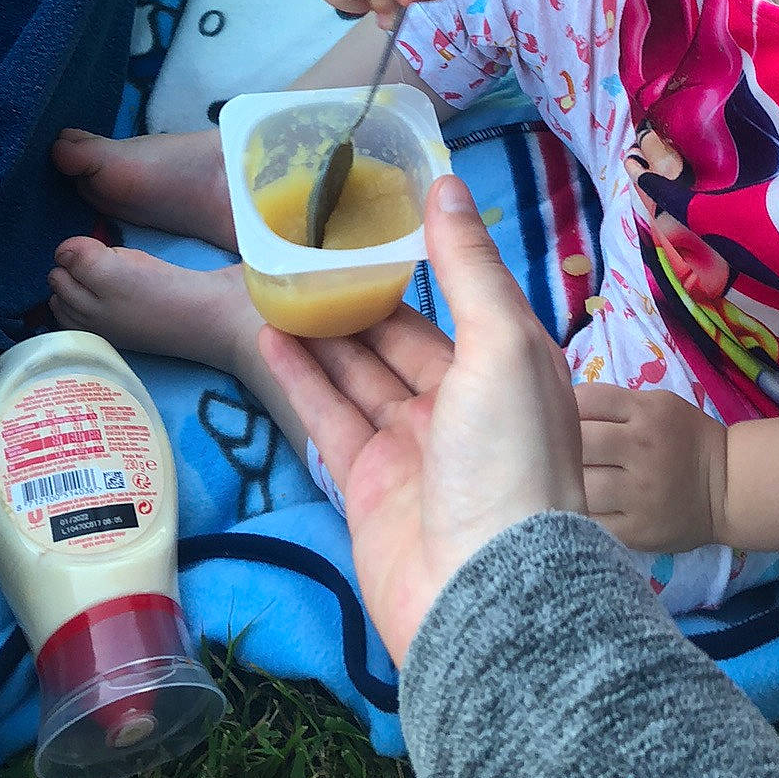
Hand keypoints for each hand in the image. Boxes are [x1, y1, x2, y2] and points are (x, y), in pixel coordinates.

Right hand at [256, 173, 586, 666]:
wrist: (484, 594)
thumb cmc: (509, 456)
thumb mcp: (502, 344)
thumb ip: (469, 266)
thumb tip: (447, 184)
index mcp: (506, 366)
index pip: (459, 296)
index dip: (420, 255)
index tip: (375, 210)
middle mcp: (461, 403)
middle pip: (402, 336)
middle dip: (361, 293)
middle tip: (309, 242)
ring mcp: (412, 447)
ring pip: (360, 372)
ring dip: (323, 328)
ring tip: (277, 278)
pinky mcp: (367, 486)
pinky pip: (329, 418)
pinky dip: (301, 378)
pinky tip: (269, 336)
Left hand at [574, 383, 726, 554]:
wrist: (727, 488)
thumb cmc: (685, 439)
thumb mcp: (657, 405)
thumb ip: (613, 403)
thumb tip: (558, 404)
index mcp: (646, 413)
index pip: (585, 400)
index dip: (565, 408)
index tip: (562, 419)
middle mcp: (642, 449)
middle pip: (578, 441)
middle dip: (561, 446)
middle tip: (557, 453)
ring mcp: (639, 493)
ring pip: (581, 484)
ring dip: (570, 482)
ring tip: (569, 481)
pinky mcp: (637, 530)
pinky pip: (592, 521)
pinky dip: (580, 512)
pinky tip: (583, 506)